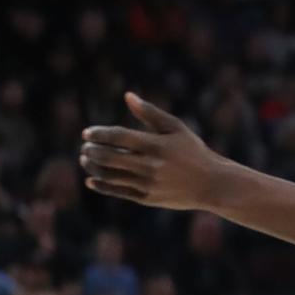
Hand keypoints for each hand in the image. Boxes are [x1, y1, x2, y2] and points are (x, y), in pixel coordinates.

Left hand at [80, 93, 224, 210]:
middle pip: (110, 157)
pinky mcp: (146, 198)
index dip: (99, 134)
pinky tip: (92, 179)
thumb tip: (128, 96)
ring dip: (93, 167)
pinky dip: (101, 185)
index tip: (87, 133)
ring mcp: (147, 183)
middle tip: (85, 146)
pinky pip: (117, 191)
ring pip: (110, 175)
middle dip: (92, 150)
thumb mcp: (175, 127)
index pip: (119, 137)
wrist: (210, 183)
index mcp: (156, 144)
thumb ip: (150, 112)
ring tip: (85, 159)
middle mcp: (150, 165)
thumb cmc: (192, 151)